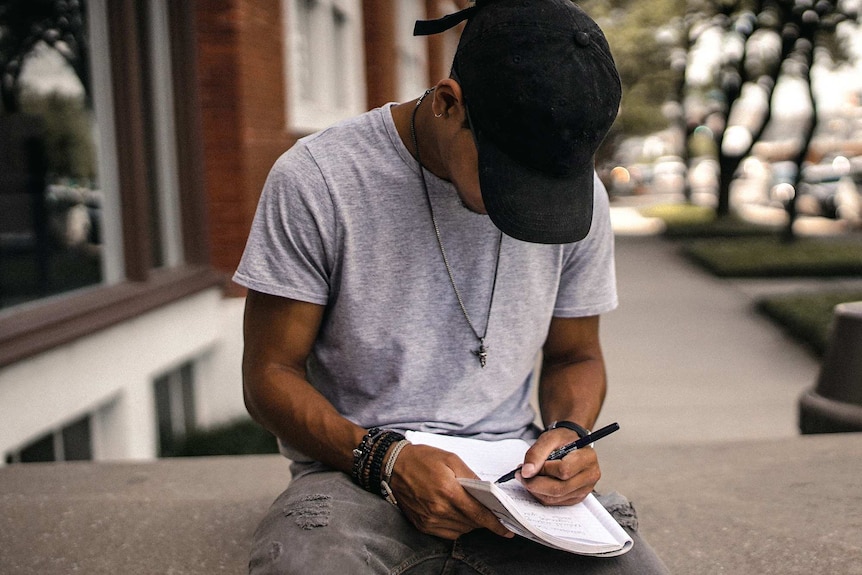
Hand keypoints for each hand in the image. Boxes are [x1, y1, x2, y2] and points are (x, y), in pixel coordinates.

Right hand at [388, 444, 513, 539]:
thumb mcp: (451, 459)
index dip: (495, 523)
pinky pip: (447, 533)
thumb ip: (471, 476)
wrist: (393, 465)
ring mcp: (429, 519)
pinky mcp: (422, 525)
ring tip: (469, 508)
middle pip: (471, 523)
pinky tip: (455, 513)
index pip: (478, 514)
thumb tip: (487, 492)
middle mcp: (439, 509)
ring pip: (461, 530)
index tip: (506, 529)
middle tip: (489, 511)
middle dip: (483, 519)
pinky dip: (456, 526)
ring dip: (470, 522)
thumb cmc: (422, 458)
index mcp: (449, 491)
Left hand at [517, 428, 600, 505]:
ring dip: (536, 490)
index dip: (543, 470)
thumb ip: (536, 453)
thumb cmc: (563, 440)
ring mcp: (584, 489)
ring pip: (555, 497)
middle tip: (521, 475)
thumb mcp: (549, 438)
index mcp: (587, 458)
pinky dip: (541, 494)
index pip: (564, 470)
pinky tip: (537, 483)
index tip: (526, 466)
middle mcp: (590, 476)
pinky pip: (555, 502)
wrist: (572, 445)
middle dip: (535, 483)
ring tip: (528, 477)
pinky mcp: (576, 498)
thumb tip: (526, 472)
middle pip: (559, 488)